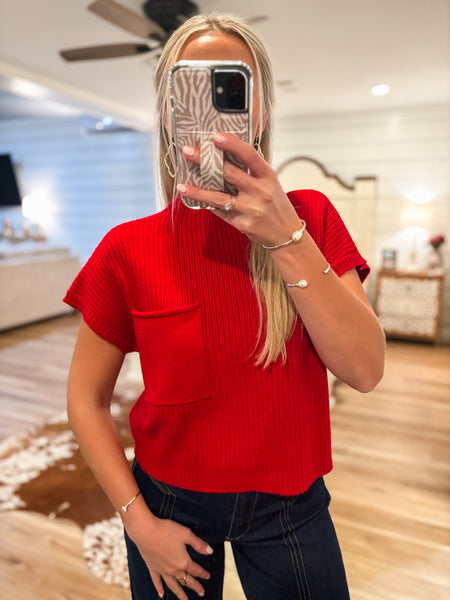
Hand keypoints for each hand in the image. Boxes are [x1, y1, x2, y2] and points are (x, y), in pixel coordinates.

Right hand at [126, 513, 212, 598]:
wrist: (145, 531)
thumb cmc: (167, 530)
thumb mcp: (186, 534)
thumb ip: (199, 544)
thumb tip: (210, 551)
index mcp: (183, 561)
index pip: (196, 570)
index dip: (203, 573)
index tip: (207, 576)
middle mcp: (173, 569)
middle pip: (186, 580)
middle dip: (195, 586)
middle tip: (201, 592)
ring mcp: (162, 570)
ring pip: (173, 585)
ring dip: (180, 593)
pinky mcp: (152, 568)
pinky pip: (157, 581)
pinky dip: (159, 588)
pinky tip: (161, 594)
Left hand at [177, 132, 301, 246]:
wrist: (286, 233)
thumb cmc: (275, 204)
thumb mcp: (270, 182)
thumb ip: (251, 171)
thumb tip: (222, 156)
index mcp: (268, 176)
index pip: (249, 155)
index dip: (232, 144)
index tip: (215, 136)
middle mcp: (260, 191)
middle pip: (229, 173)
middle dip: (205, 161)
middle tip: (188, 151)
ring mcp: (251, 209)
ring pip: (219, 197)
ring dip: (198, 190)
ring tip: (182, 185)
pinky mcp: (243, 224)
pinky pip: (221, 212)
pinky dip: (207, 205)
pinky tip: (194, 199)